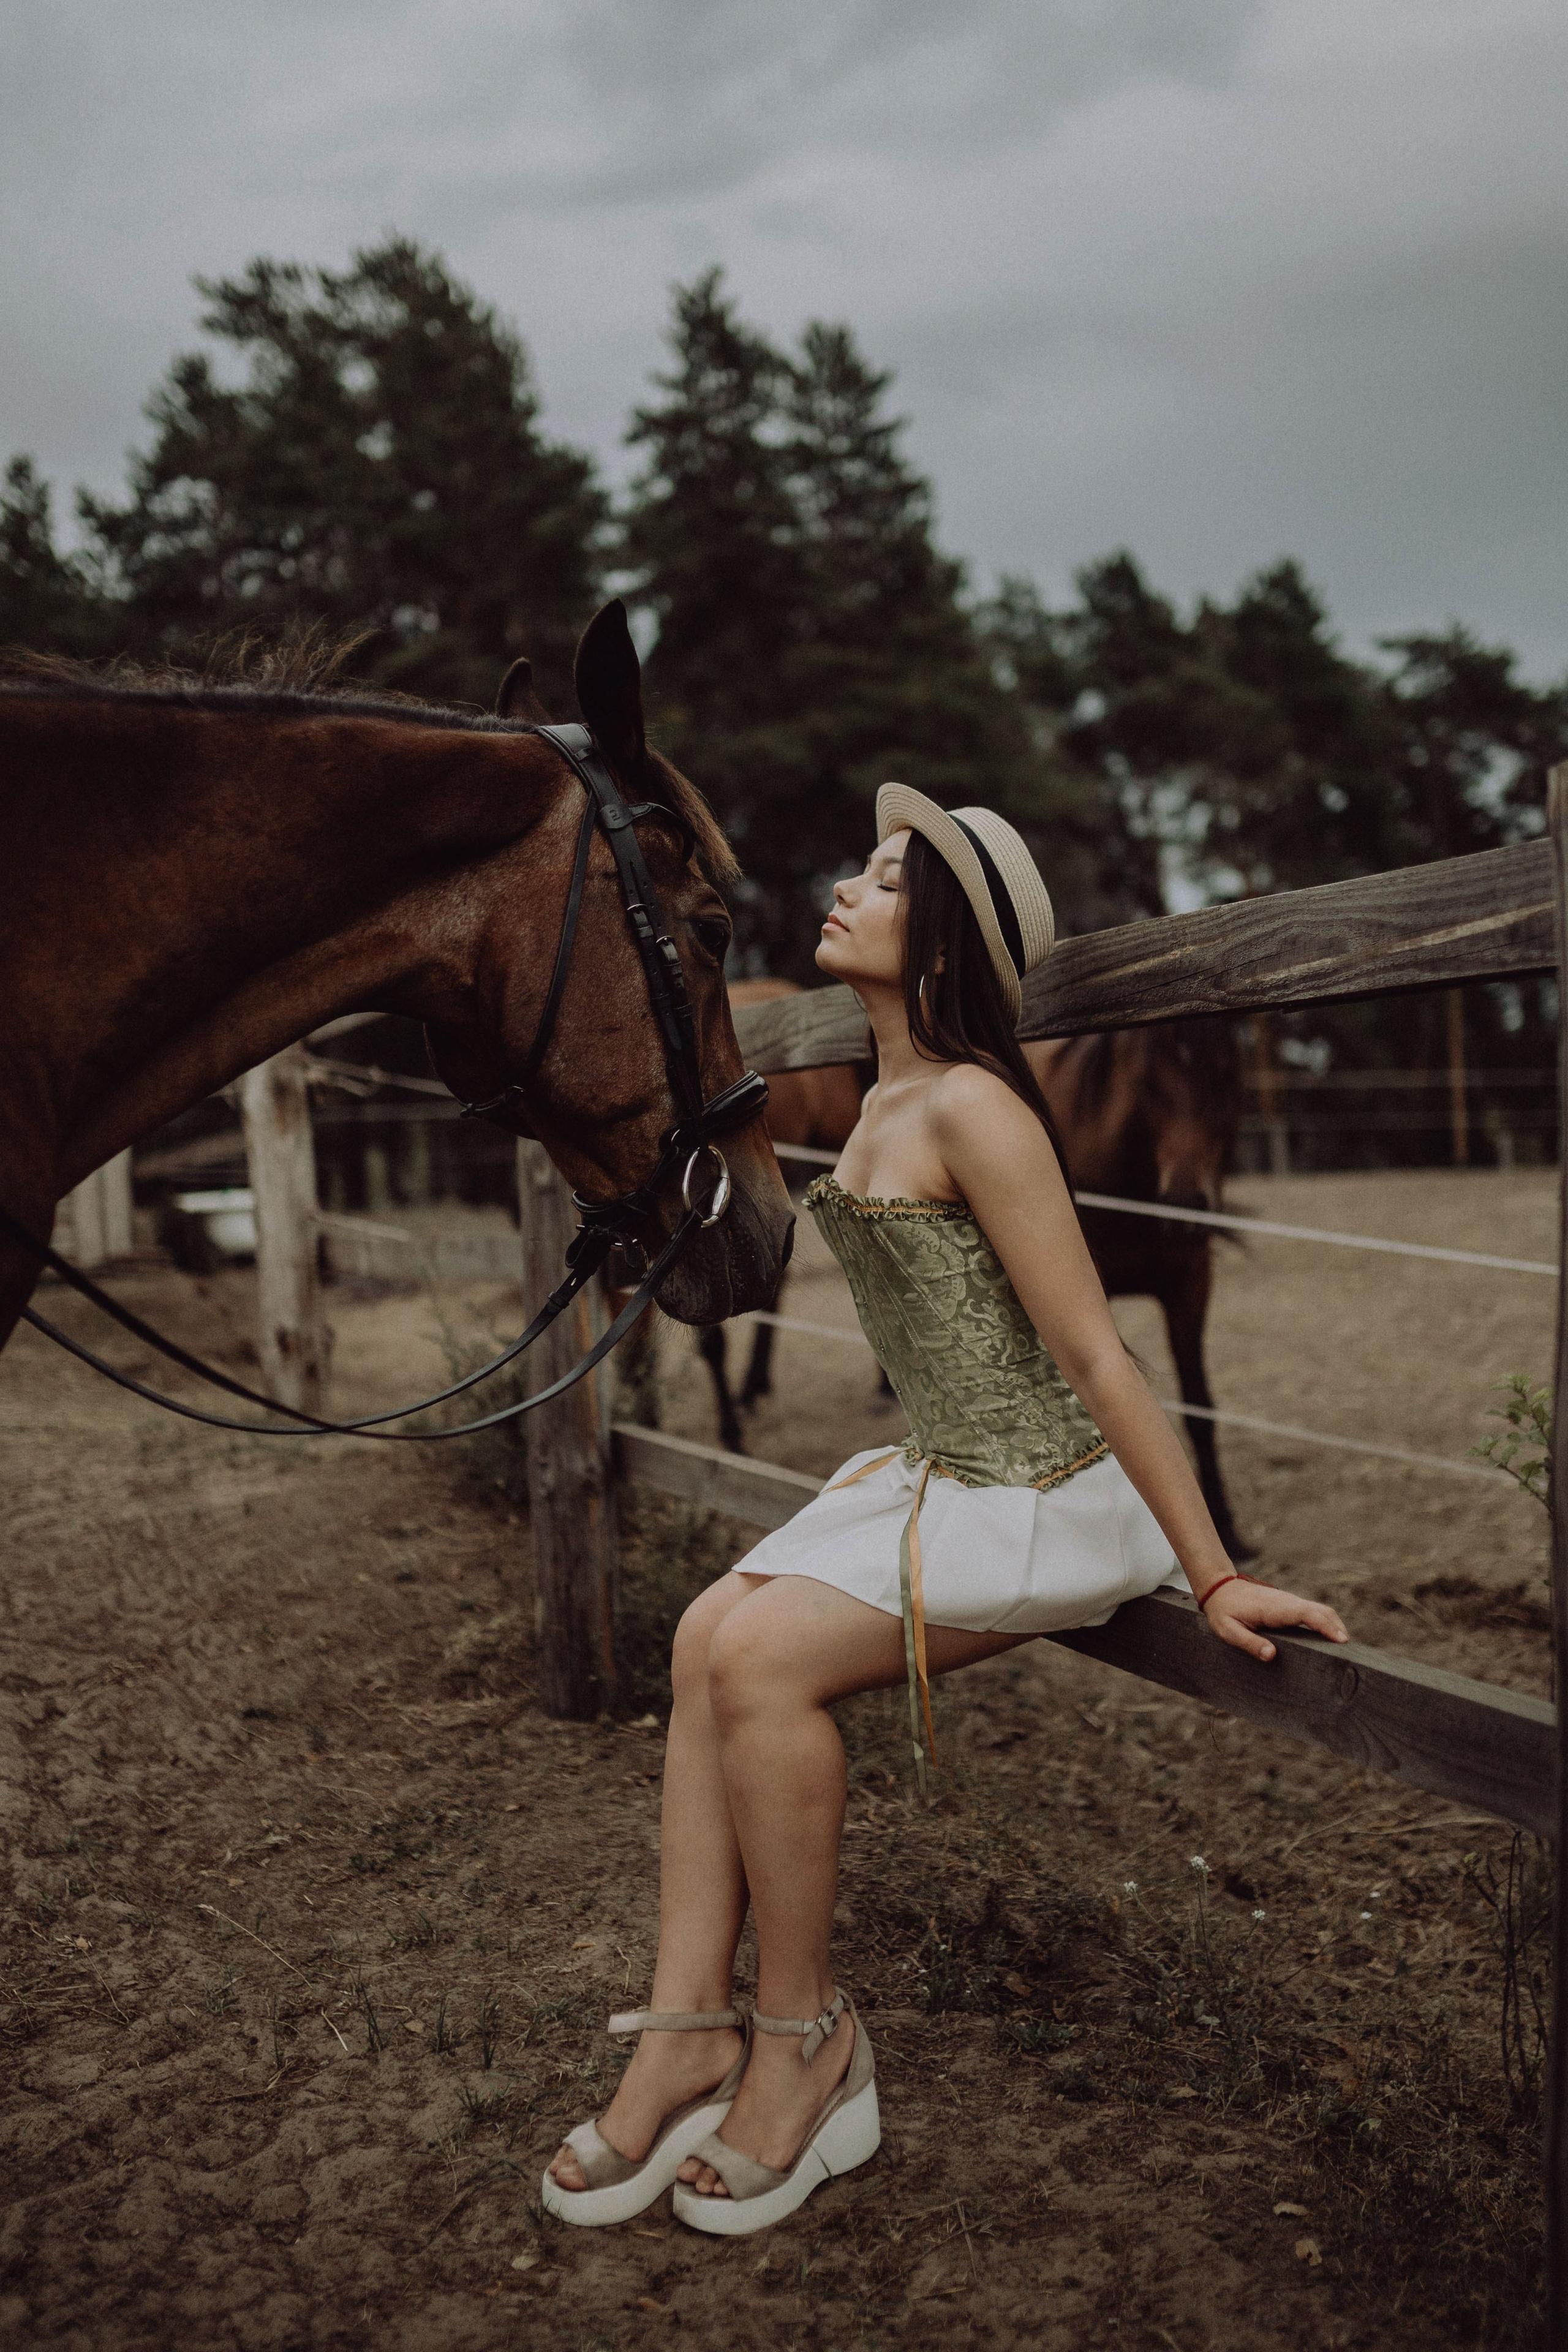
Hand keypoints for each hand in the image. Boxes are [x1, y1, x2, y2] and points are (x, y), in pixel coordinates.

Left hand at [1200, 1575, 1347, 1662]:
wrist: (1219, 1588)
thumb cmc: (1223, 1611)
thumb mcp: (1228, 1631)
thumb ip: (1249, 1643)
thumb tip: (1272, 1655)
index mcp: (1274, 1608)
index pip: (1307, 1614)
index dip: (1327, 1626)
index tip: (1342, 1640)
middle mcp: (1287, 1602)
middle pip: (1321, 1611)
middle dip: (1338, 1628)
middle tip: (1351, 1653)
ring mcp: (1289, 1601)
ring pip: (1320, 1610)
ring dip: (1334, 1625)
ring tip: (1345, 1650)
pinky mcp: (1289, 1605)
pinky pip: (1312, 1612)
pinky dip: (1326, 1622)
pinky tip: (1330, 1638)